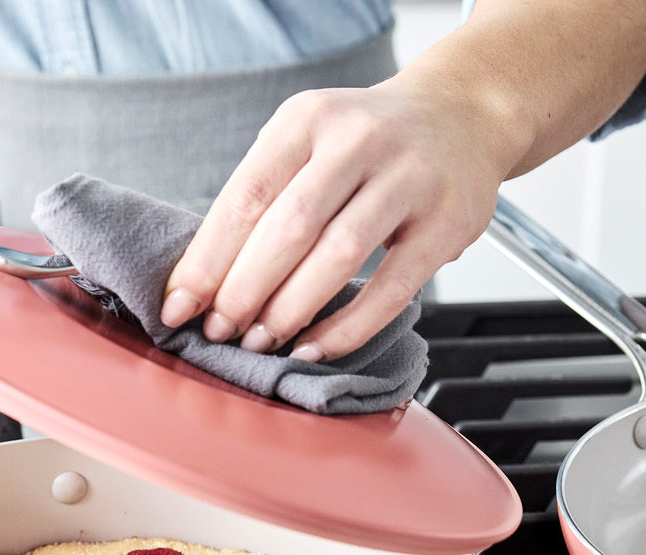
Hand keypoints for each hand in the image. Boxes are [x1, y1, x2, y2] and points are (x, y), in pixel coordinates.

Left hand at [159, 77, 511, 362]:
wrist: (466, 114)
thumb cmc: (370, 144)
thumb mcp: (310, 142)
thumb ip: (266, 199)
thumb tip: (205, 283)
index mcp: (308, 119)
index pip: (247, 196)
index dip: (208, 260)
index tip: (180, 307)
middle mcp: (359, 140)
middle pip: (289, 227)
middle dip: (244, 291)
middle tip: (220, 333)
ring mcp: (409, 179)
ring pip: (338, 255)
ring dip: (290, 309)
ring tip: (261, 342)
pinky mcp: (447, 223)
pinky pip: (391, 288)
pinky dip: (347, 327)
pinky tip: (315, 348)